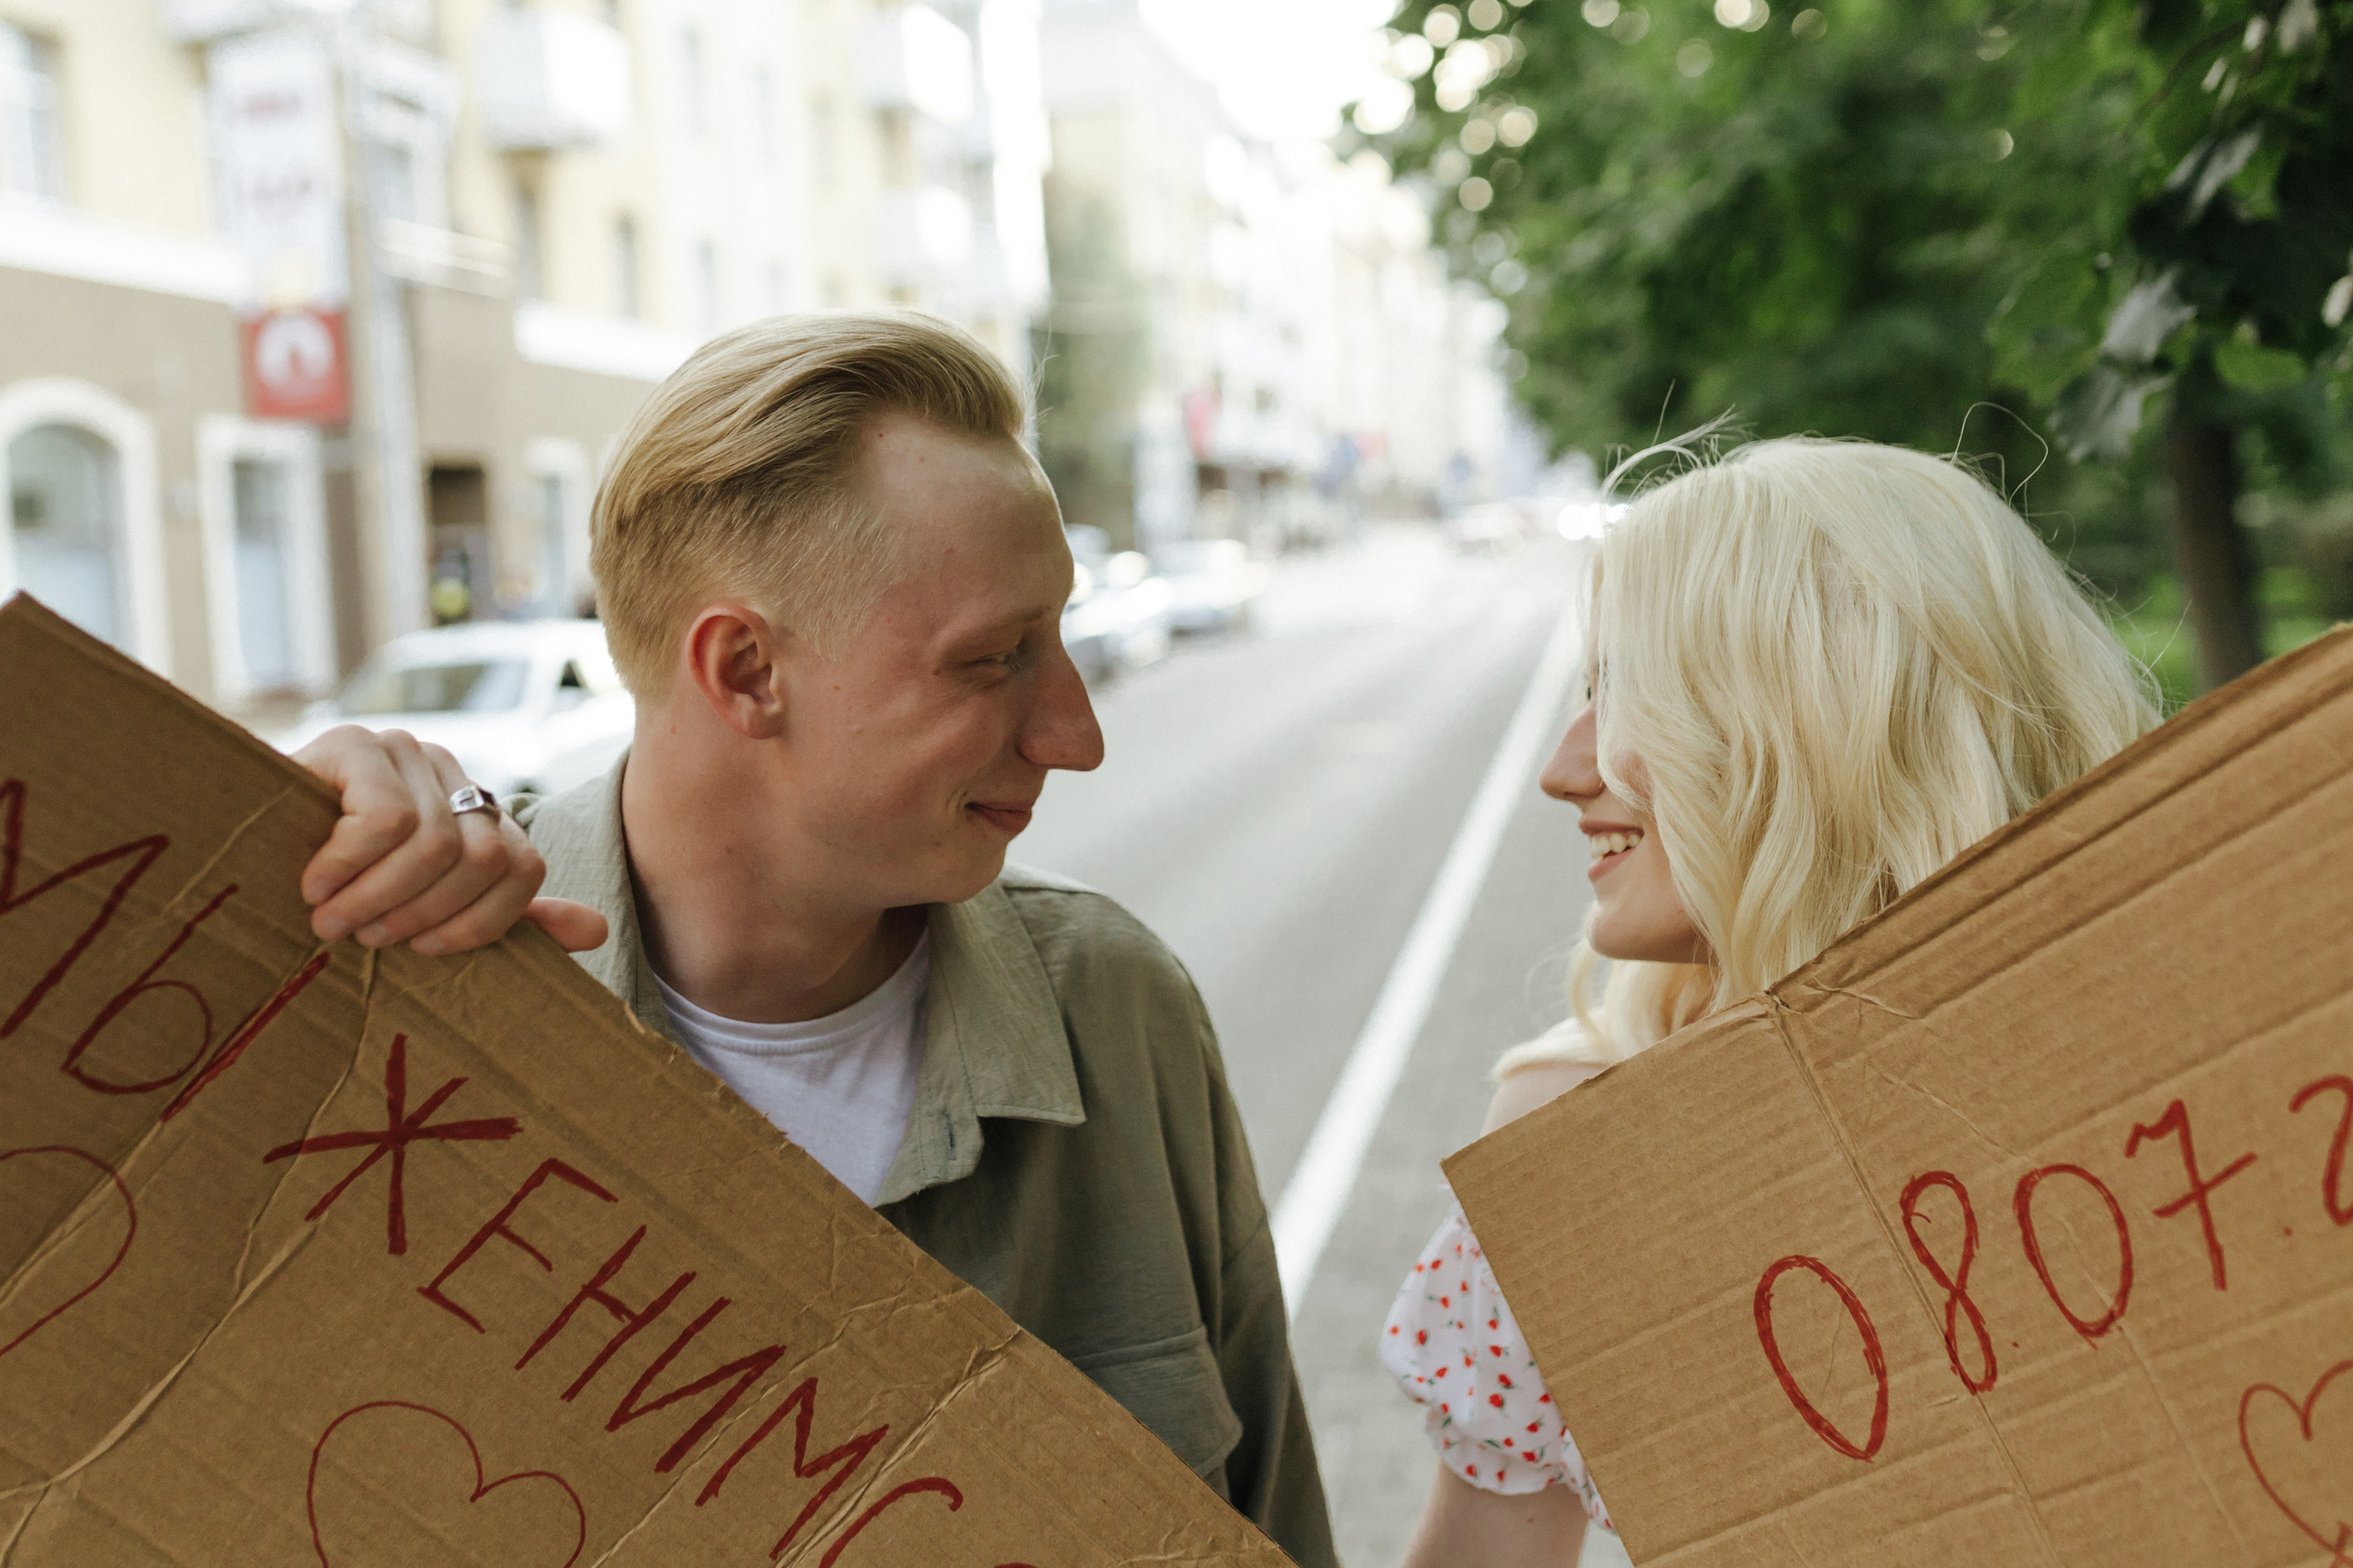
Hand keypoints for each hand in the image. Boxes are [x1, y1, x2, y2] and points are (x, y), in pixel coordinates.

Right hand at [293, 726, 608, 955]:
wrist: (240, 847)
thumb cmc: (339, 890)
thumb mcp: (424, 910)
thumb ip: (504, 916)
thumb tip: (596, 929)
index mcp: (477, 808)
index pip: (523, 867)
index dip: (479, 923)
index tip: (422, 951)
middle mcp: (449, 770)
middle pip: (481, 860)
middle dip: (421, 916)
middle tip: (367, 939)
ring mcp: (402, 751)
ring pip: (434, 845)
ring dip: (377, 899)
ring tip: (333, 920)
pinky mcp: (351, 745)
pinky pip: (381, 819)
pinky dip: (346, 867)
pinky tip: (314, 885)